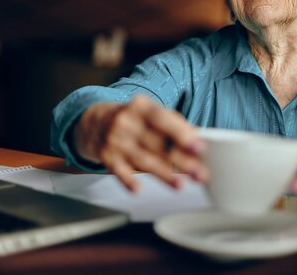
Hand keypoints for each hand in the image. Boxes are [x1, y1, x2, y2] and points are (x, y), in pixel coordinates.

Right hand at [72, 95, 207, 191]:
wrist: (96, 123)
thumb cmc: (134, 120)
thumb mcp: (152, 114)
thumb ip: (176, 125)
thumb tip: (200, 140)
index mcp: (142, 106)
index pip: (163, 119)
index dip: (181, 134)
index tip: (198, 147)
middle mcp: (127, 122)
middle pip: (157, 144)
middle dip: (181, 161)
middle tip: (199, 173)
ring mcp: (115, 140)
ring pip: (143, 159)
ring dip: (163, 174)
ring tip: (180, 185)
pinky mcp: (107, 157)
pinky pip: (119, 170)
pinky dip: (128, 181)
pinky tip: (138, 189)